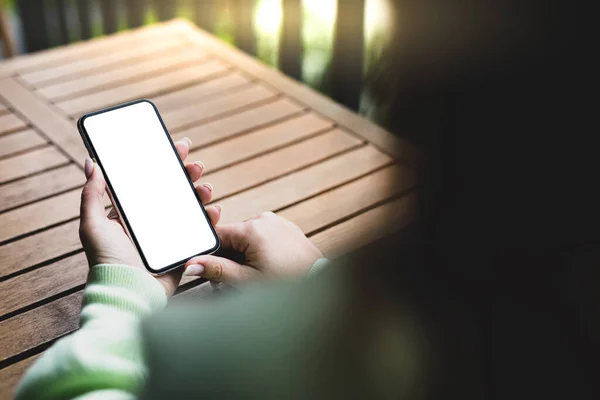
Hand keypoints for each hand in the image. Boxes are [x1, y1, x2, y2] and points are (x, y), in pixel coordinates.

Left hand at [79, 137, 220, 296]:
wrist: (128, 293)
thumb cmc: (107, 261)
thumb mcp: (92, 225)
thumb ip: (92, 195)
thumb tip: (91, 163)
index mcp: (134, 212)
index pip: (152, 180)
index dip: (166, 162)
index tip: (180, 147)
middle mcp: (154, 221)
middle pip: (176, 190)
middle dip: (188, 174)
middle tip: (196, 165)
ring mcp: (171, 234)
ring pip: (192, 207)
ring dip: (201, 193)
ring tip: (206, 187)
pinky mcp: (185, 249)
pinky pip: (202, 230)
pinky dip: (211, 219)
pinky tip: (214, 210)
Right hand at [182, 211, 322, 286]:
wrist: (319, 284)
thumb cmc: (286, 284)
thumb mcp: (247, 281)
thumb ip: (217, 270)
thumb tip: (191, 265)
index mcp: (252, 228)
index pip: (217, 235)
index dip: (210, 255)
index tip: (212, 271)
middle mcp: (264, 219)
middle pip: (232, 237)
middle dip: (230, 259)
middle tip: (238, 281)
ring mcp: (277, 222)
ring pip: (247, 238)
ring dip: (245, 256)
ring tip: (257, 275)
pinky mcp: (286, 229)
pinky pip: (263, 237)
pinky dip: (260, 251)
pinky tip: (269, 267)